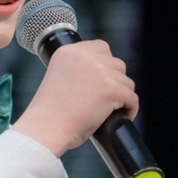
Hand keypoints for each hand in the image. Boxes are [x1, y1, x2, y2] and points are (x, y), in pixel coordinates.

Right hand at [13, 40, 138, 156]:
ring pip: (126, 82)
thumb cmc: (49, 112)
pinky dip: (129, 109)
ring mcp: (99, 72)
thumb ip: (77, 69)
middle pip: (117, 64)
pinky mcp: (111, 90)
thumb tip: (105, 73)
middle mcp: (84, 57)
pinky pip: (133, 99)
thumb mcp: (58, 78)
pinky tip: (121, 116)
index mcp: (67, 52)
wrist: (45, 129)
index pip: (100, 47)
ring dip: (121, 95)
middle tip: (103, 98)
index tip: (100, 80)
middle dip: (114, 81)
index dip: (104, 64)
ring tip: (109, 110)